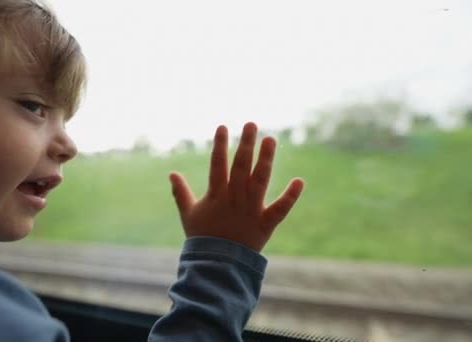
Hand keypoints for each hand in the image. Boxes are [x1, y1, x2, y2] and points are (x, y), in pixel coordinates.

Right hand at [169, 122, 304, 251]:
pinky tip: (299, 180)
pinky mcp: (265, 223)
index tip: (223, 126)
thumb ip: (181, 193)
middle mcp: (235, 198)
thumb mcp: (188, 214)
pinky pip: (280, 208)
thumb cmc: (202, 238)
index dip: (220, 145)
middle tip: (251, 124)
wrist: (217, 266)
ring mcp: (251, 210)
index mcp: (216, 195)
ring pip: (260, 180)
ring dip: (266, 159)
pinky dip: (291, 196)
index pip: (218, 164)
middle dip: (246, 144)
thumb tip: (171, 174)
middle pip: (241, 166)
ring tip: (270, 139)